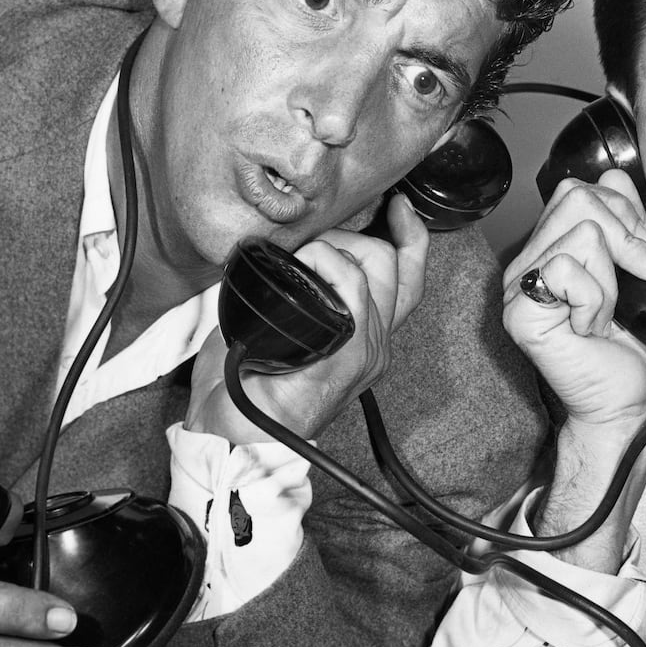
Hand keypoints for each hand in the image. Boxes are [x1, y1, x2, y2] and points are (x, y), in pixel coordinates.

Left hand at [187, 194, 430, 442]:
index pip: (407, 281)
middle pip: (393, 265)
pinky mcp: (350, 356)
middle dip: (354, 235)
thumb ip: (295, 299)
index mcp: (363, 340)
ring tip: (299, 261)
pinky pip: (355, 290)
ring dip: (332, 248)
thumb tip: (279, 256)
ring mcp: (366, 351)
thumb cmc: (247, 392)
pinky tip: (306, 267)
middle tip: (313, 242)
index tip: (401, 208)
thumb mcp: (277, 333)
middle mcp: (375, 345)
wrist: (234, 438)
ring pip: (375, 269)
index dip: (411, 239)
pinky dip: (329, 265)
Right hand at [502, 169, 645, 430]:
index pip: (579, 190)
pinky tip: (589, 328)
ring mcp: (517, 289)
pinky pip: (567, 270)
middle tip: (630, 284)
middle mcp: (526, 264)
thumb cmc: (632, 349)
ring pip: (582, 233)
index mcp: (548, 249)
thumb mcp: (637, 269)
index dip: (624, 216)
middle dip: (624, 240)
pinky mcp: (519, 313)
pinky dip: (594, 301)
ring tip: (603, 314)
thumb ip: (623, 221)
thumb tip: (613, 175)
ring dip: (610, 280)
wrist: (628, 405)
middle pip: (579, 199)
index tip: (642, 259)